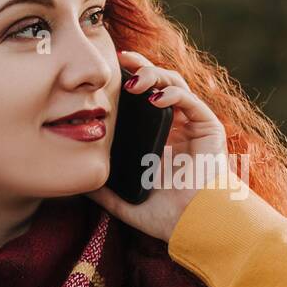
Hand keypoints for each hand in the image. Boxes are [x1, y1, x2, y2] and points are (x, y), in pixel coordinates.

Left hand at [86, 50, 230, 242]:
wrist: (194, 226)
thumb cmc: (166, 216)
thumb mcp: (124, 201)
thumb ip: (103, 192)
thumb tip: (77, 185)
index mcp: (159, 138)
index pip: (143, 100)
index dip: (128, 82)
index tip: (108, 73)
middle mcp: (177, 127)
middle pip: (159, 84)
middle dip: (141, 68)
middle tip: (121, 60)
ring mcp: (194, 125)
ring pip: (175, 85)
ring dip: (155, 76)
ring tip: (134, 82)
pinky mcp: (209, 128)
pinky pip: (191, 101)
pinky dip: (174, 94)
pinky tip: (156, 98)